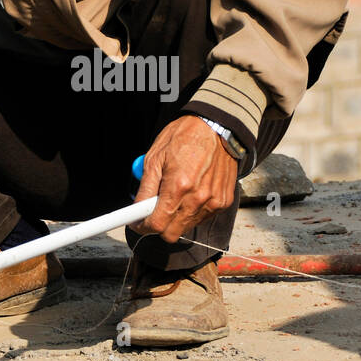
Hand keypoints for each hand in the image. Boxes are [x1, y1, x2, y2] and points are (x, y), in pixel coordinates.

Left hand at [135, 115, 238, 243]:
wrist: (217, 127)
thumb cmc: (184, 137)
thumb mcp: (155, 157)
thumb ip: (145, 188)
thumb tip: (136, 210)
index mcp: (178, 186)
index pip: (157, 225)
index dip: (143, 226)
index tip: (138, 222)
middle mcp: (198, 198)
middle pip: (171, 234)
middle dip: (159, 226)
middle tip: (154, 210)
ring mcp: (213, 202)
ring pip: (186, 227)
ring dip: (176, 218)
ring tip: (176, 194)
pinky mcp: (224, 201)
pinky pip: (202, 217)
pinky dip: (193, 211)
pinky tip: (192, 192)